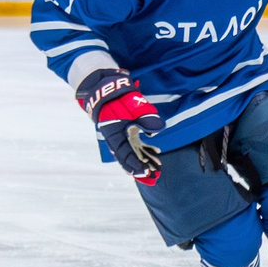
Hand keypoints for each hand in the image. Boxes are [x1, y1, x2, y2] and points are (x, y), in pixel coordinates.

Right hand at [78, 67, 163, 184]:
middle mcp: (117, 138)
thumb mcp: (132, 104)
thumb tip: (156, 130)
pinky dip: (146, 149)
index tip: (145, 171)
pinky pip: (137, 144)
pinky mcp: (128, 131)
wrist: (109, 88)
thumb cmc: (118, 97)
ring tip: (157, 169)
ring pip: (134, 152)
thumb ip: (145, 117)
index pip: (124, 154)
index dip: (134, 164)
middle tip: (152, 178)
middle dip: (140, 168)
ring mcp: (122, 135)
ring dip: (145, 161)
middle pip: (128, 158)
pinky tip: (157, 152)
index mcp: (113, 134)